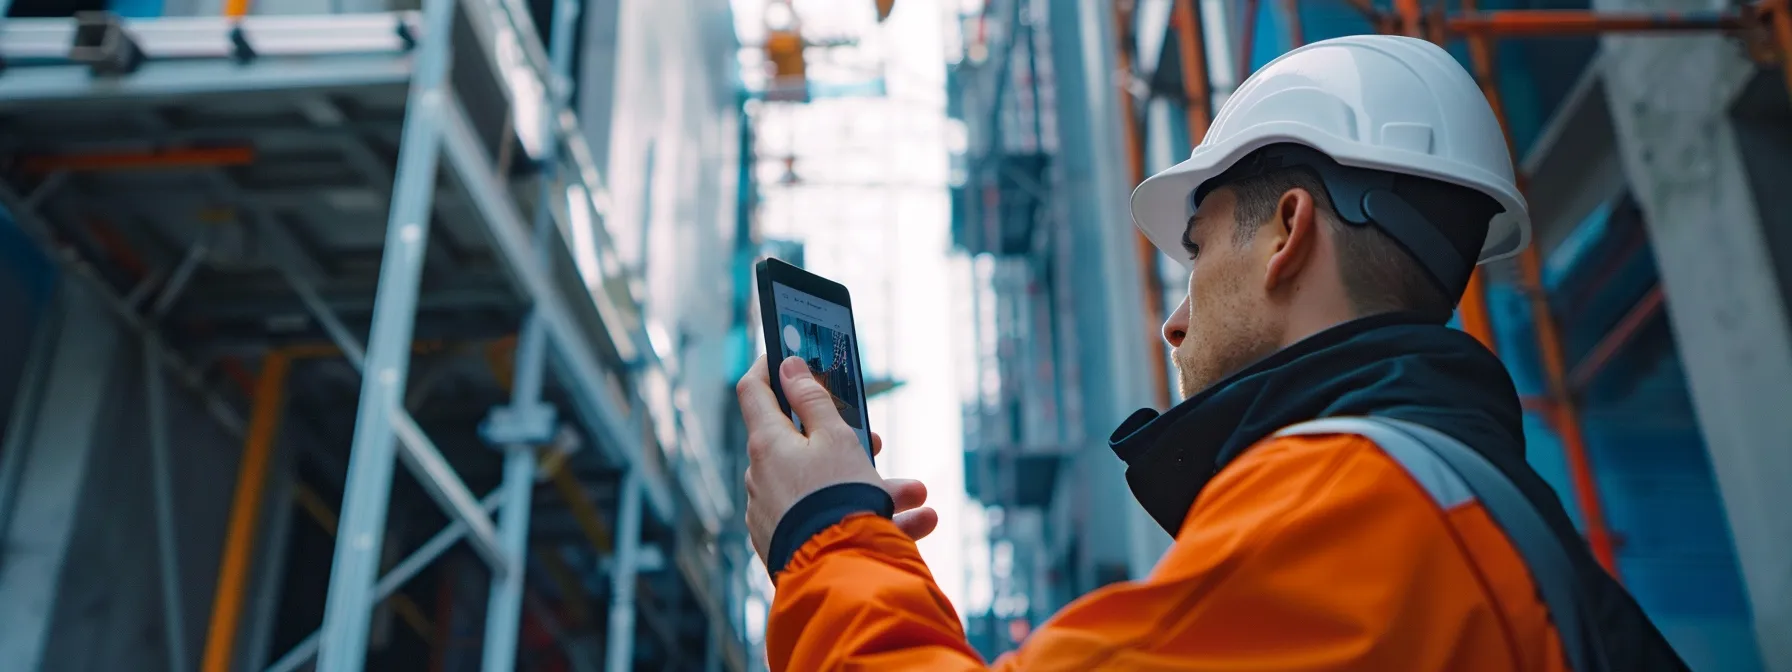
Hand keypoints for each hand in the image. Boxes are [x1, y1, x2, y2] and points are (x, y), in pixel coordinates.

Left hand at [737, 356, 937, 563]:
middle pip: (803, 445)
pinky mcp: (790, 546)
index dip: (769, 366)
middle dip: (850, 442)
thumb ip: (814, 399)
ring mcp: (774, 514)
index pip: (752, 390)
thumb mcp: (836, 439)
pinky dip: (869, 517)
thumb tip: (788, 365)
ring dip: (874, 487)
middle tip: (879, 443)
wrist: (839, 578)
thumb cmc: (838, 499)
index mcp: (766, 445)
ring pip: (826, 488)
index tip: (788, 354)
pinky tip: (918, 521)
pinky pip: (830, 522)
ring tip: (917, 496)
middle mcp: (762, 478)